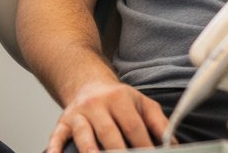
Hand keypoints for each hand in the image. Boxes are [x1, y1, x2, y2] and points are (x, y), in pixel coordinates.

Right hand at [46, 78, 171, 151]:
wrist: (87, 81)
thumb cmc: (118, 99)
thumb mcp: (141, 103)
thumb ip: (159, 124)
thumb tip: (173, 145)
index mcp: (119, 99)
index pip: (134, 128)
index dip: (144, 148)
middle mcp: (97, 104)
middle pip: (110, 135)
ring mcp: (79, 113)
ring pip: (84, 136)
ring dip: (90, 152)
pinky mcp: (64, 121)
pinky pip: (57, 134)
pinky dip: (55, 147)